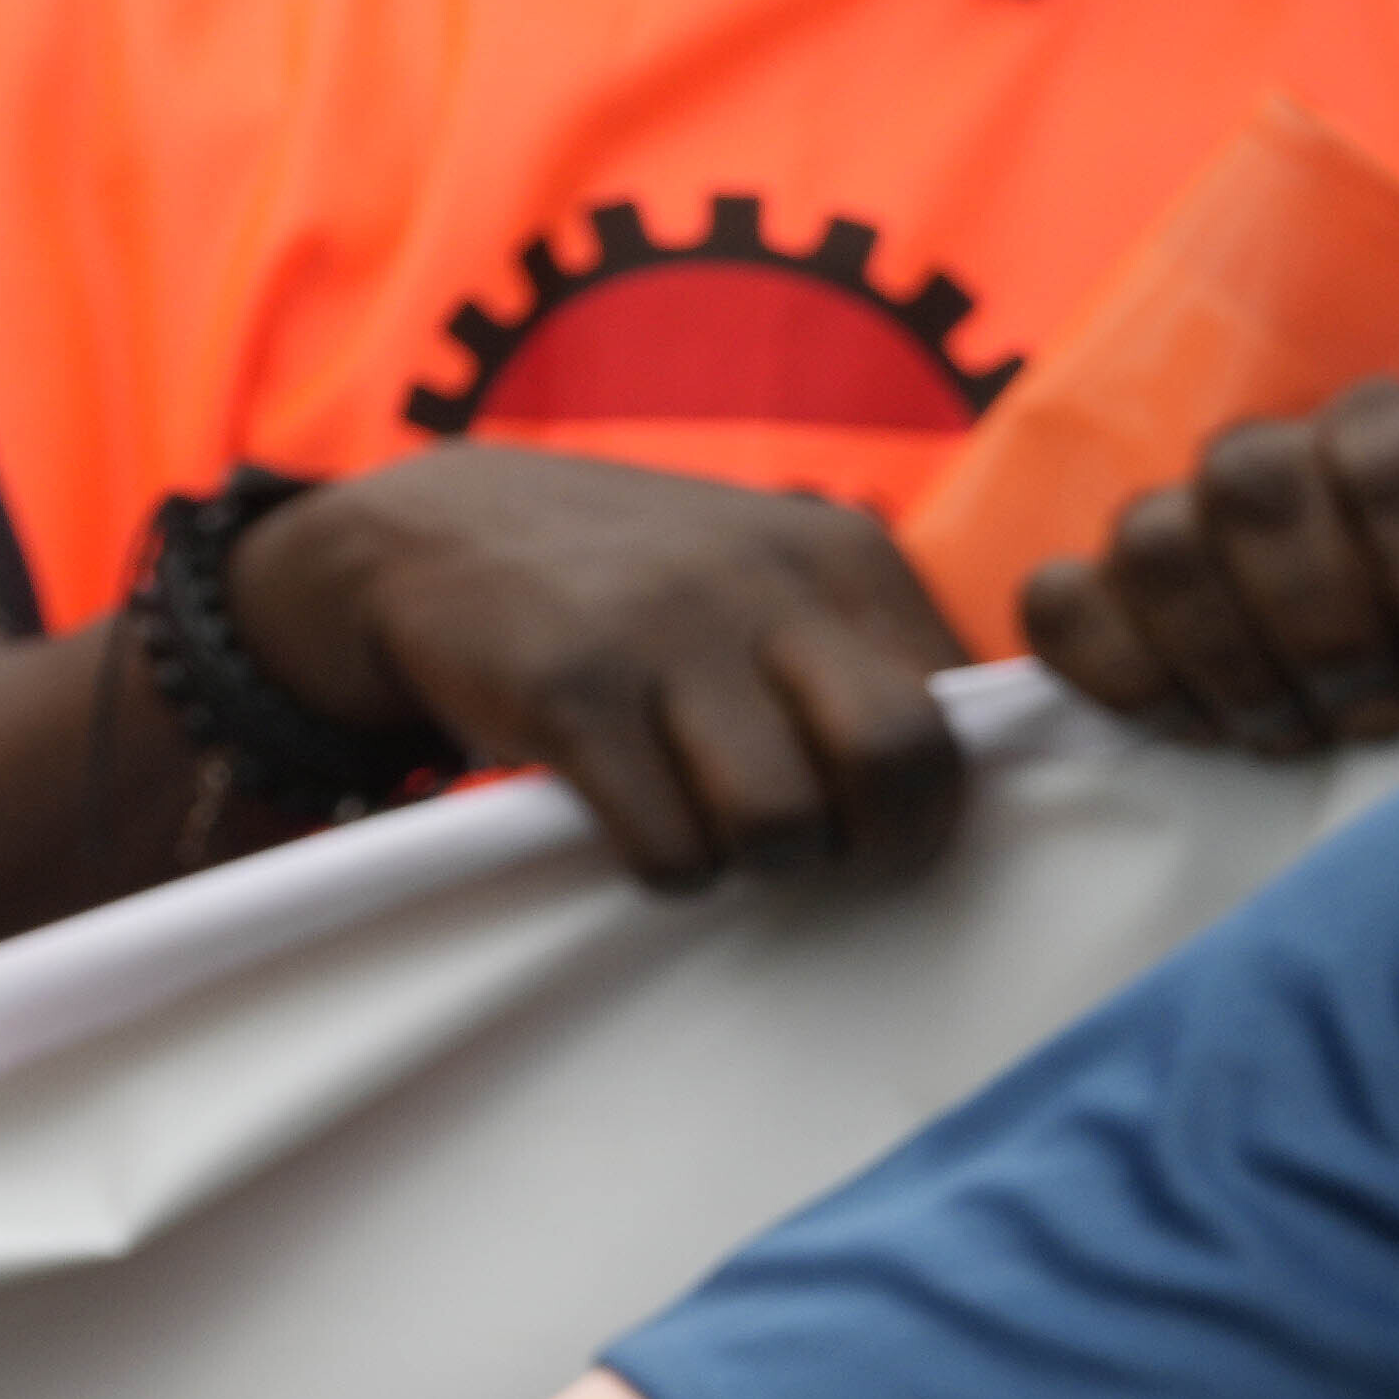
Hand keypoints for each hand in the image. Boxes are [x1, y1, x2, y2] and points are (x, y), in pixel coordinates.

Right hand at [231, 446, 970, 893]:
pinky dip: (660, 865)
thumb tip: (969, 804)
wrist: (428, 533)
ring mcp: (661, 627)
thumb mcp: (769, 582)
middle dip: (864, 840)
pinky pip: (666, 846)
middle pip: (895, 765)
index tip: (861, 813)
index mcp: (843, 554)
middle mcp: (763, 577)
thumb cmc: (640, 594)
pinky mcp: (568, 687)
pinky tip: (626, 815)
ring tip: (701, 817)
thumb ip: (871, 664)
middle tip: (809, 840)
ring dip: (746, 859)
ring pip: (779, 824)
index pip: (961, 722)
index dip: (921, 801)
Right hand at [1025, 378, 1398, 755]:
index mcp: (1383, 436)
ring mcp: (1169, 523)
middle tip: (1383, 719)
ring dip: (1230, 655)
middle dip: (1323, 620)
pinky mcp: (1093, 594)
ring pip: (1153, 540)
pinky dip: (1118, 667)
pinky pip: (1057, 601)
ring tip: (1298, 737)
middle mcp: (1266, 461)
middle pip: (1251, 481)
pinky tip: (1195, 728)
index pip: (1386, 445)